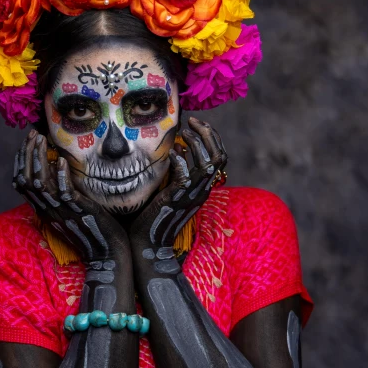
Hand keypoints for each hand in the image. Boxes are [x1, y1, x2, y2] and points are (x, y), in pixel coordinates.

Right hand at [13, 131, 129, 261]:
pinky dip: (60, 176)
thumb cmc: (92, 229)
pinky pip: (64, 192)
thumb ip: (59, 193)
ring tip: (43, 140)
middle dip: (27, 153)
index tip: (28, 141)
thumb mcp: (69, 210)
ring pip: (40, 183)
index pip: (21, 183)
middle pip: (26, 179)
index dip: (21, 160)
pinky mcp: (78, 211)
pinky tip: (61, 161)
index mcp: (44, 209)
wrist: (107, 254)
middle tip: (33, 134)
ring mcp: (62, 211)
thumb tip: (54, 169)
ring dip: (40, 159)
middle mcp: (48, 210)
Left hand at [129, 117, 226, 252]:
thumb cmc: (154, 218)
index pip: (219, 157)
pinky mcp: (177, 198)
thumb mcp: (170, 191)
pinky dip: (180, 160)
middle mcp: (202, 190)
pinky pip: (186, 174)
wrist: (148, 246)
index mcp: (202, 188)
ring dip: (197, 143)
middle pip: (219, 156)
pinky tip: (170, 154)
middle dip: (209, 134)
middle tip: (193, 122)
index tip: (196, 124)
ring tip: (183, 133)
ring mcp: (191, 195)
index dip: (211, 137)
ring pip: (208, 162)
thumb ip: (176, 173)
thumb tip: (176, 151)